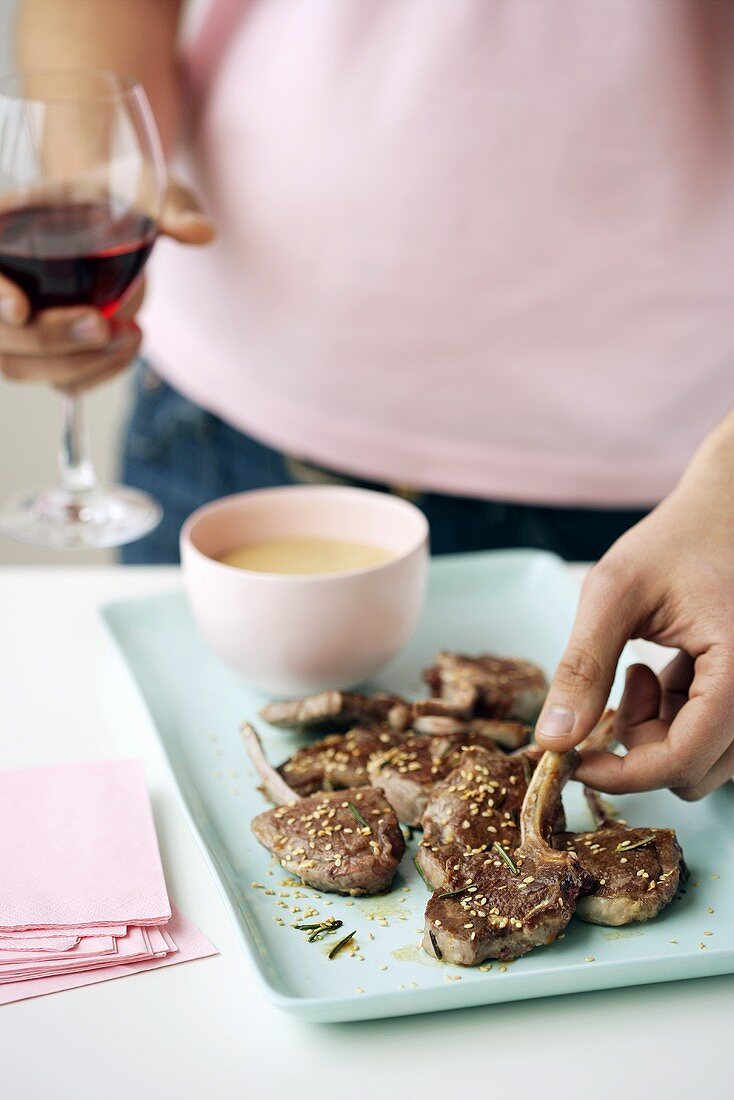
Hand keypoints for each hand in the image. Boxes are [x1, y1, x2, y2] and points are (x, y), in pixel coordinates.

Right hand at [0, 179, 213, 394]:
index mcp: (5, 227)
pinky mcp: (49, 353)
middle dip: (48, 338)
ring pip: (21, 366)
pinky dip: (95, 375)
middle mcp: (5, 279)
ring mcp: (20, 324)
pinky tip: (129, 347)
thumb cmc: (121, 196)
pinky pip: (59, 383)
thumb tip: (200, 231)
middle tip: (103, 325)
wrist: (118, 215)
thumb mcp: (146, 191)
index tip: (21, 308)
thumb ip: (171, 209)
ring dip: (77, 363)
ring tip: (131, 334)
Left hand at [534, 413, 733, 799]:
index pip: (684, 759)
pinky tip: (661, 667)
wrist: (726, 510)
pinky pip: (709, 737)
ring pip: (701, 761)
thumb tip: (552, 740)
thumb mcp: (614, 593)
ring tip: (642, 668)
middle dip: (640, 743)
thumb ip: (584, 667)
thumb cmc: (677, 538)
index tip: (572, 760)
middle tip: (622, 683)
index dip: (623, 772)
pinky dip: (674, 717)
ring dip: (657, 732)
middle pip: (693, 769)